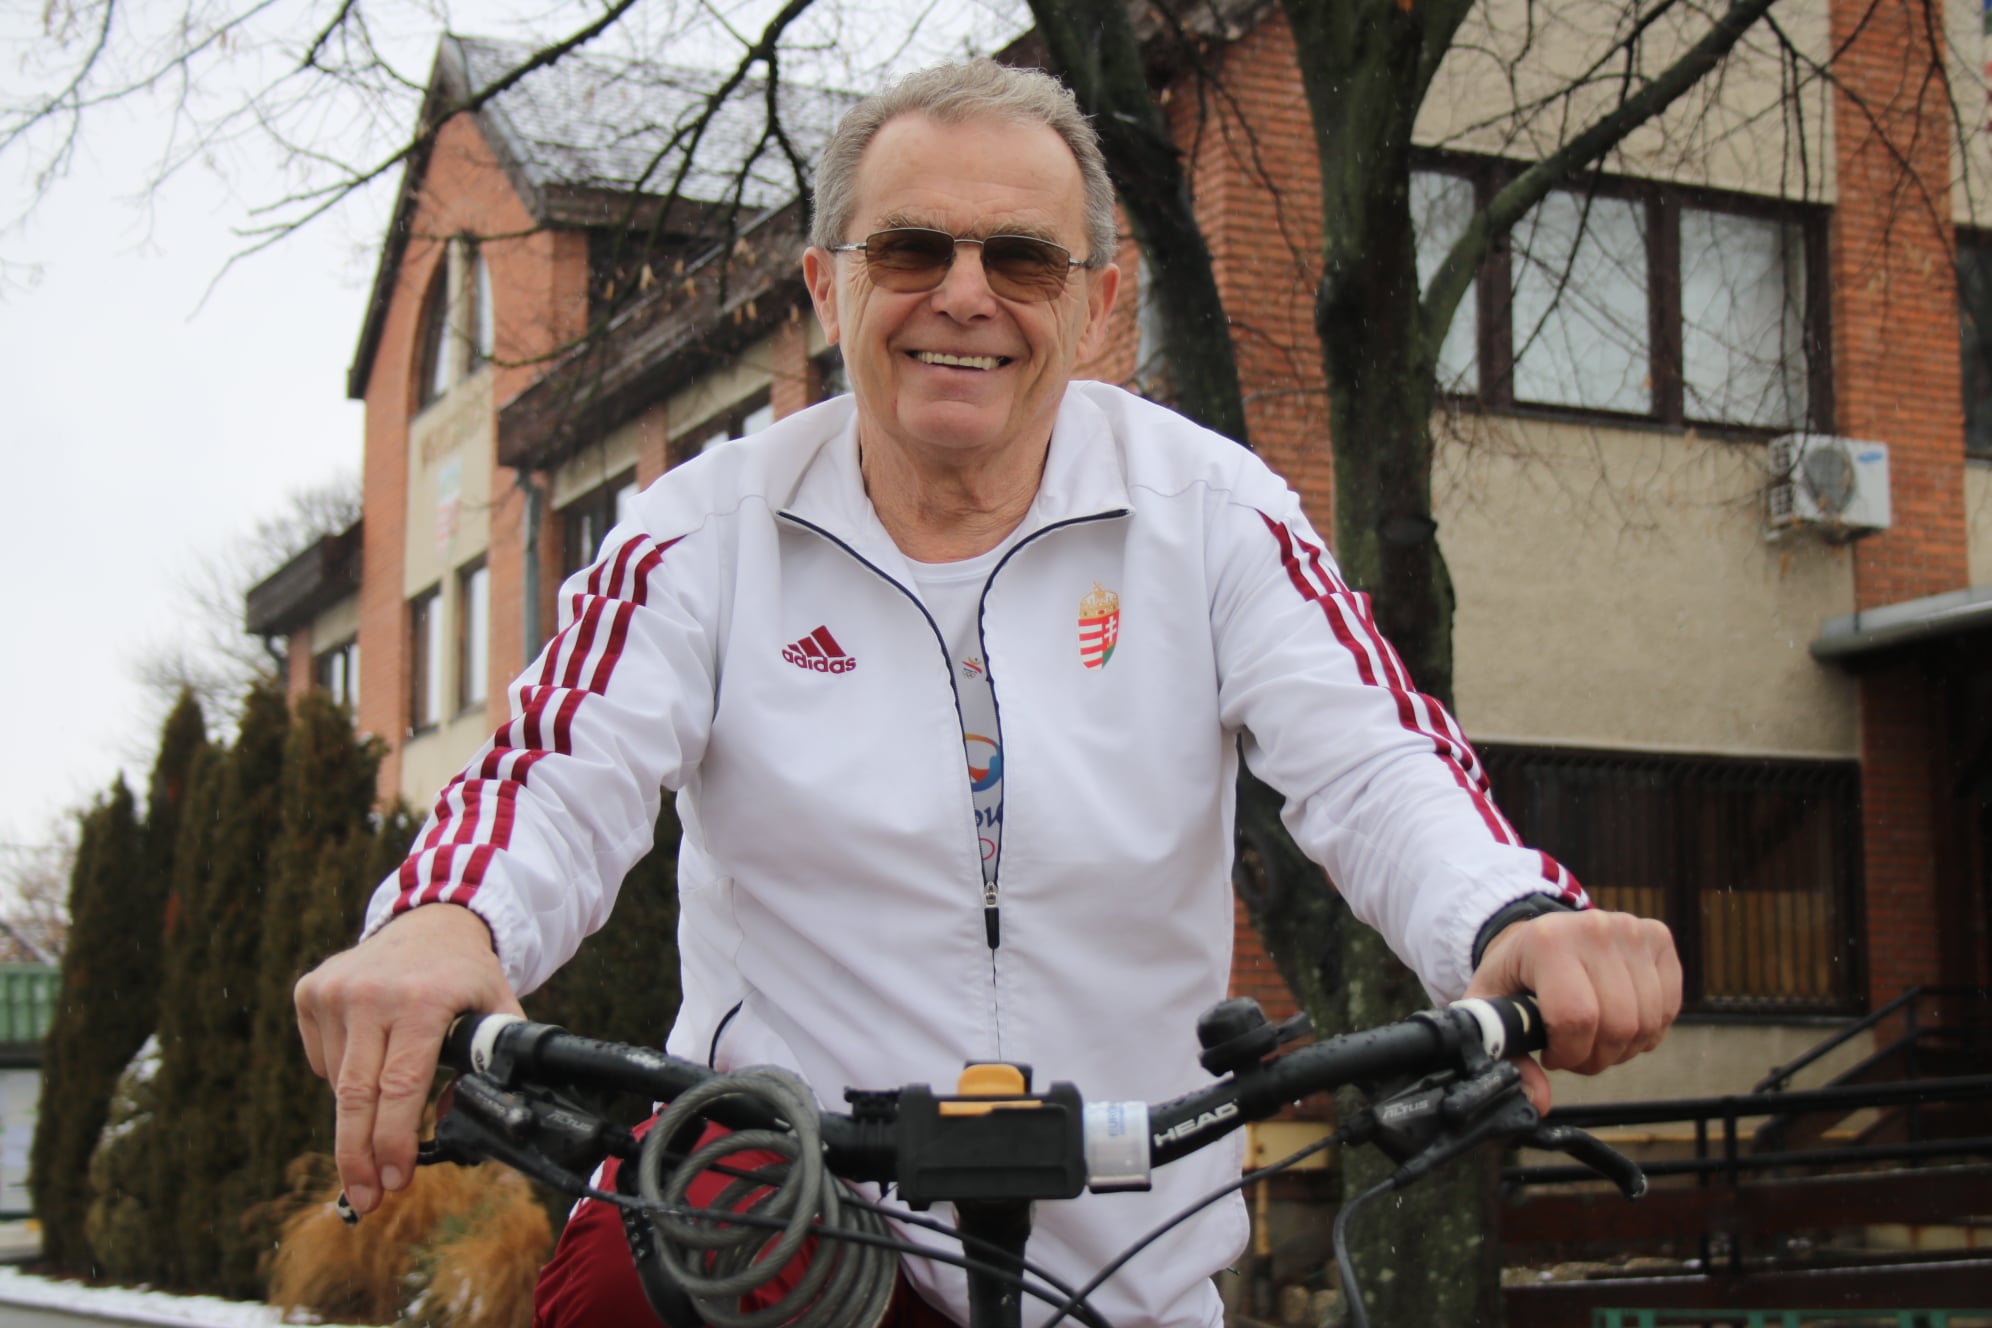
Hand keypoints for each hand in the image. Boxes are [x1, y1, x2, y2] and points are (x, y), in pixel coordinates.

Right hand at [293, 904, 523, 1214]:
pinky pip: (322, 1060)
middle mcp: (372, 994)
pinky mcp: (309, 990)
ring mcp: (335, 990)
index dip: (393, 1141)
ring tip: (391, 1092)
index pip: (400, 1086)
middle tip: (366, 1200)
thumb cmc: (467, 976)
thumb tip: (452, 1123)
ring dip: (361, 1110)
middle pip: (356, 1096)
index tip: (393, 1182)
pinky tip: (372, 1049)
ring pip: (338, 1084)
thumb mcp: (498, 1011)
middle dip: (358, 1157)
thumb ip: (490, 1067)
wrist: (431, 920)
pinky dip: (343, 1074)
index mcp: (422, 1000)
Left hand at [1463, 908, 1680, 1113]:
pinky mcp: (1658, 938)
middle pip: (1618, 1025)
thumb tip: (1538, 1102)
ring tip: (1594, 1037)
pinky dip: (1647, 1031)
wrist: (1540, 934)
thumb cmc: (1516, 973)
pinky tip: (1620, 1022)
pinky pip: (1668, 1009)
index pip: (1577, 1018)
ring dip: (1623, 1048)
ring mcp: (1632, 931)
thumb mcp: (1493, 1006)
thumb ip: (1508, 1053)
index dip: (1568, 1054)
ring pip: (1647, 1023)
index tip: (1552, 1054)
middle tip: (1574, 1051)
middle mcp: (1594, 929)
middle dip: (1596, 1057)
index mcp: (1548, 942)